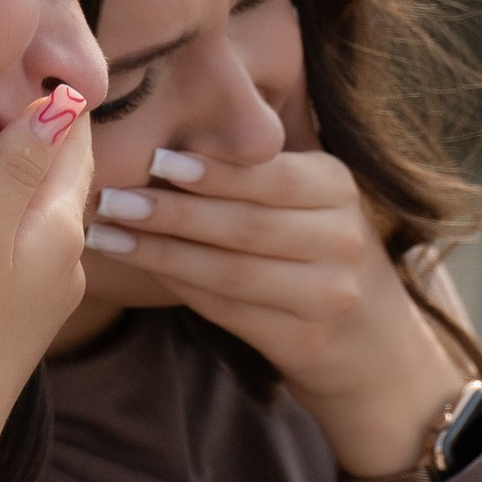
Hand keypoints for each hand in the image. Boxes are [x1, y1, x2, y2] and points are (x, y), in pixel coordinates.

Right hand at [0, 88, 94, 461]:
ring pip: (40, 203)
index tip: (35, 42)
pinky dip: (3, 203)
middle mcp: (67, 255)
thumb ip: (16, 168)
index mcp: (62, 227)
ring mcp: (44, 288)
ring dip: (21, 161)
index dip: (56, 86)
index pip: (74, 135)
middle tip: (11, 69)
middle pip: (63, 167)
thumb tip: (61, 99)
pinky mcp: (15, 313)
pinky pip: (19, 236)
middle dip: (42, 120)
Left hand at [91, 145, 464, 477]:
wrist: (374, 346)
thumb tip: (170, 134)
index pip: (271, 175)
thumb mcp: (312, 199)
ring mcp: (329, 296)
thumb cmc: (320, 254)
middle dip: (171, 212)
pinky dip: (179, 287)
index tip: (154, 159)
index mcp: (339, 188)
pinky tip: (142, 269)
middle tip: (112, 199)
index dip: (213, 170)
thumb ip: (258, 168)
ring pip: (230, 271)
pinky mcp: (305, 342)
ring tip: (108, 235)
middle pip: (245, 225)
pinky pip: (228, 310)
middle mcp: (342, 240)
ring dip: (161, 253)